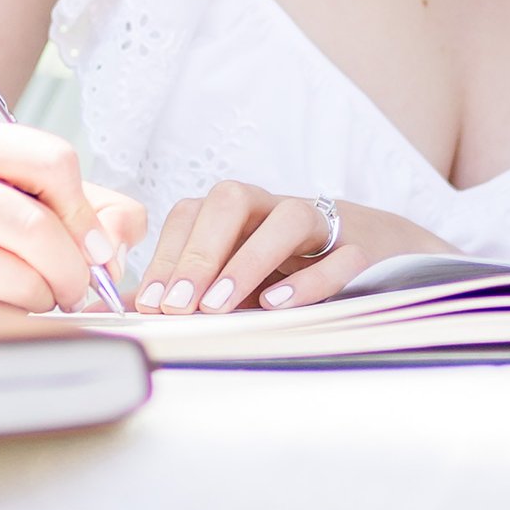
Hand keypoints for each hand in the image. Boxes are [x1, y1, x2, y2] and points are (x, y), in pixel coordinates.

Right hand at [0, 117, 146, 312]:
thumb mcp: (19, 187)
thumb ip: (91, 206)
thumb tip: (119, 242)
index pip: (53, 161)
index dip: (87, 214)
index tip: (95, 245)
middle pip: (36, 228)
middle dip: (74, 269)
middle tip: (77, 286)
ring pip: (17, 281)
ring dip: (43, 298)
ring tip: (34, 294)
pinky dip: (11, 321)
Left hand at [132, 186, 447, 315]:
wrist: (378, 252)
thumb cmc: (290, 267)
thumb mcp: (236, 277)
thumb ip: (190, 290)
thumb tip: (131, 309)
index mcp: (238, 212)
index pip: (192, 213)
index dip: (167, 255)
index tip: (149, 303)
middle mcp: (274, 207)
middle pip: (231, 200)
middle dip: (198, 253)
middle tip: (177, 306)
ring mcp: (321, 224)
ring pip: (286, 218)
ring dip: (247, 259)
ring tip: (219, 304)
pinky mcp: (362, 247)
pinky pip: (340, 255)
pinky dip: (309, 279)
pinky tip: (277, 303)